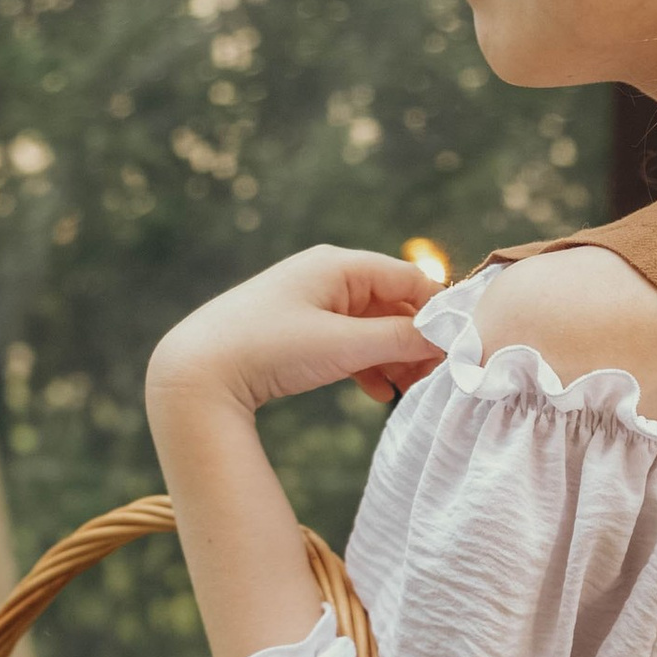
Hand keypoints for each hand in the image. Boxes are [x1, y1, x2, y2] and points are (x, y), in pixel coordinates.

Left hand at [147, 244, 443, 417]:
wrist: (198, 372)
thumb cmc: (269, 348)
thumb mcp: (342, 345)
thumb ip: (399, 341)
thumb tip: (446, 340)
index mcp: (338, 265)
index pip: (409, 279)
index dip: (438, 313)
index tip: (459, 349)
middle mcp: (326, 275)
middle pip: (392, 303)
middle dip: (416, 341)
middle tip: (435, 378)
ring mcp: (311, 303)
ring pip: (371, 326)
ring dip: (393, 356)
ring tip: (409, 389)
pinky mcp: (297, 330)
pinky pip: (347, 342)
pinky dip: (367, 364)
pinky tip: (377, 392)